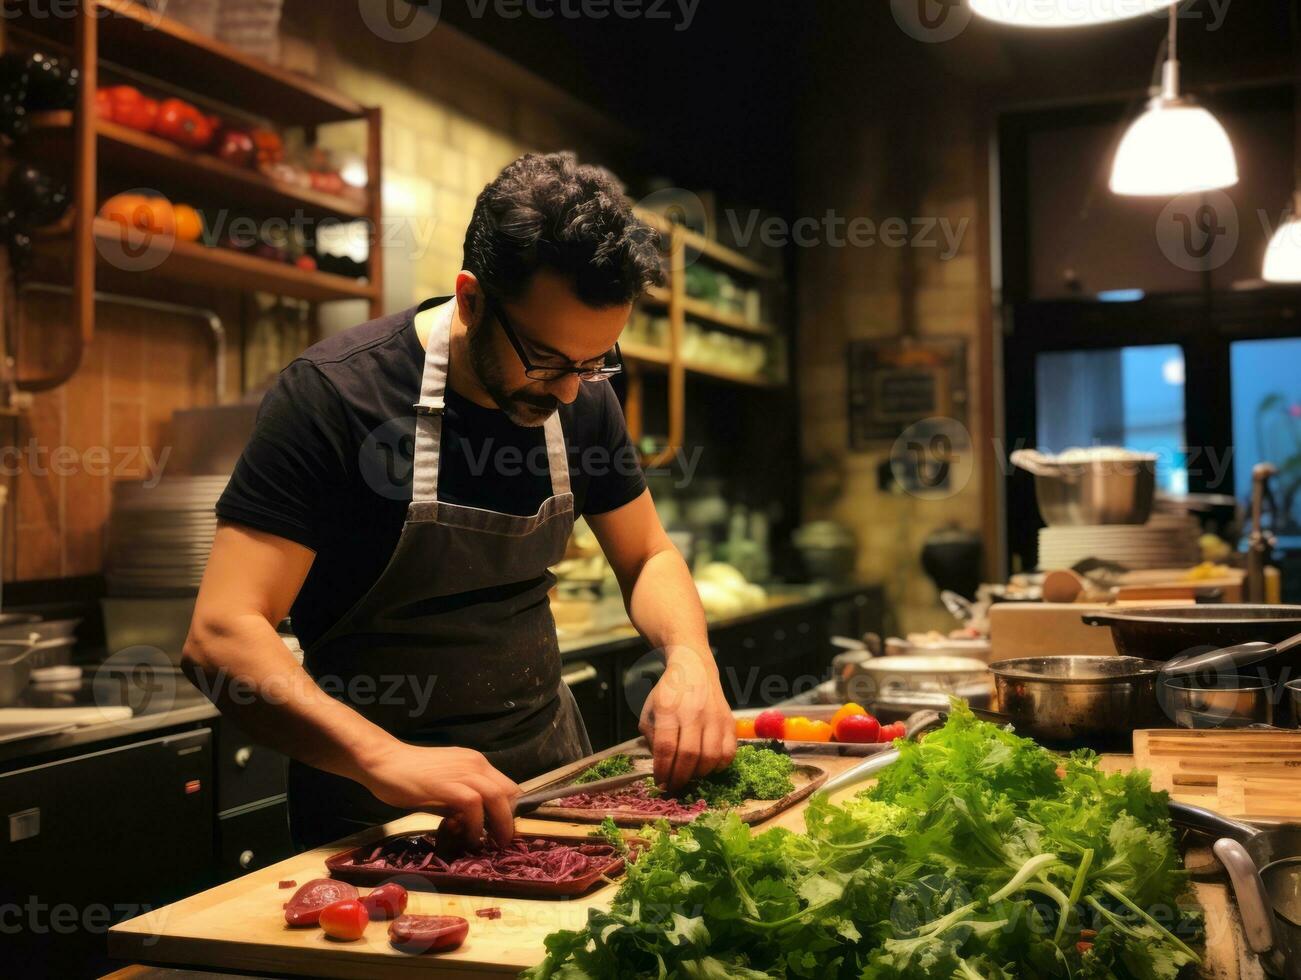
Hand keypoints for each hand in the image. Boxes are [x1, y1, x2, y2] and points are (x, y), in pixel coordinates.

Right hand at [363, 743, 519, 846]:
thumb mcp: (443, 788)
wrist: (384, 762)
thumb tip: (470, 826)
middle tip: (504, 841)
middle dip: (510, 819)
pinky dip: (476, 824)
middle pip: (507, 791)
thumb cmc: (409, 777)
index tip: (506, 829)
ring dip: (499, 823)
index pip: (507, 785)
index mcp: (475, 763)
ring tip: (493, 843)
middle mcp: (474, 764)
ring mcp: (462, 771)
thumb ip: (459, 803)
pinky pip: (473, 805)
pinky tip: (469, 838)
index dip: (511, 809)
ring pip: (496, 796)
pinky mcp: (448, 784)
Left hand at [639, 647, 736, 791]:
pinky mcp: (729, 720)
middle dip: (679, 778)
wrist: (693, 668)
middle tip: (674, 786)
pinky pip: (729, 752)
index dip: (663, 771)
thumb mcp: (650, 711)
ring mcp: (714, 716)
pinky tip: (708, 766)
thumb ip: (652, 738)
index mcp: (667, 708)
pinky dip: (719, 766)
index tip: (660, 783)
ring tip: (689, 775)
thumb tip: (662, 766)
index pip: (666, 747)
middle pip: (689, 755)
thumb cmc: (668, 694)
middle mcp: (693, 711)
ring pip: (711, 757)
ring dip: (699, 774)